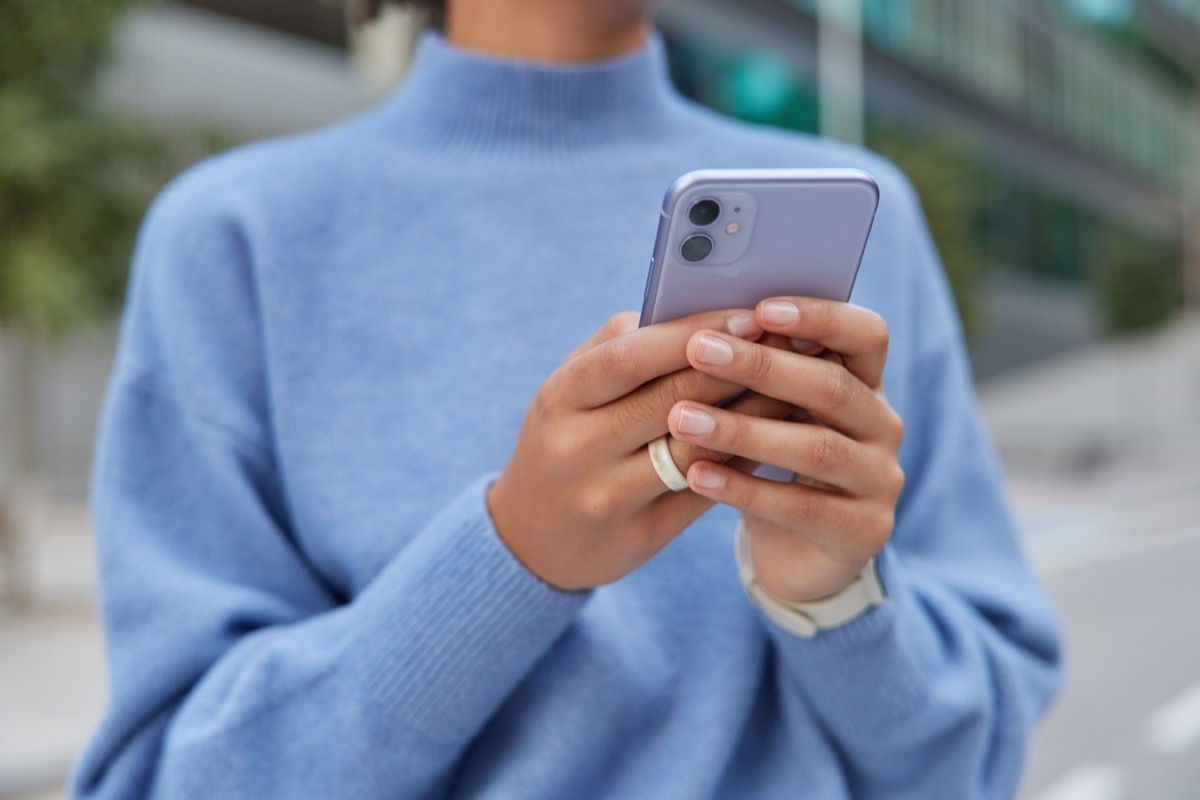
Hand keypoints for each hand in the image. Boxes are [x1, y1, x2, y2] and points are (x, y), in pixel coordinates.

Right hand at [487, 309, 794, 590]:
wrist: (531, 540)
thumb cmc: (563, 441)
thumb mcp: (569, 392)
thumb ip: (619, 348)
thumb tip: (693, 311)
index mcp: (561, 397)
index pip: (634, 356)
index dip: (696, 333)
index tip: (750, 314)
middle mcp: (579, 448)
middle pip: (676, 400)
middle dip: (741, 367)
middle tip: (793, 343)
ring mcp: (609, 496)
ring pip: (701, 448)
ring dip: (757, 414)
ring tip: (798, 387)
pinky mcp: (642, 535)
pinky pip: (708, 490)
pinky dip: (747, 458)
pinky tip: (778, 434)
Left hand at [665, 298, 904, 602]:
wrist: (797, 555)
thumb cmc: (770, 463)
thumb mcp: (765, 412)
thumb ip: (748, 371)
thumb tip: (682, 322)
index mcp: (865, 382)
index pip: (866, 334)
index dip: (821, 317)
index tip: (760, 309)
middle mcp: (882, 426)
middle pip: (832, 387)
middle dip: (762, 365)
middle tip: (699, 349)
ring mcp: (879, 481)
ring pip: (816, 447)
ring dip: (743, 429)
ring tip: (681, 418)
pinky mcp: (863, 532)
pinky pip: (802, 507)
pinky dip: (745, 489)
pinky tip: (696, 476)